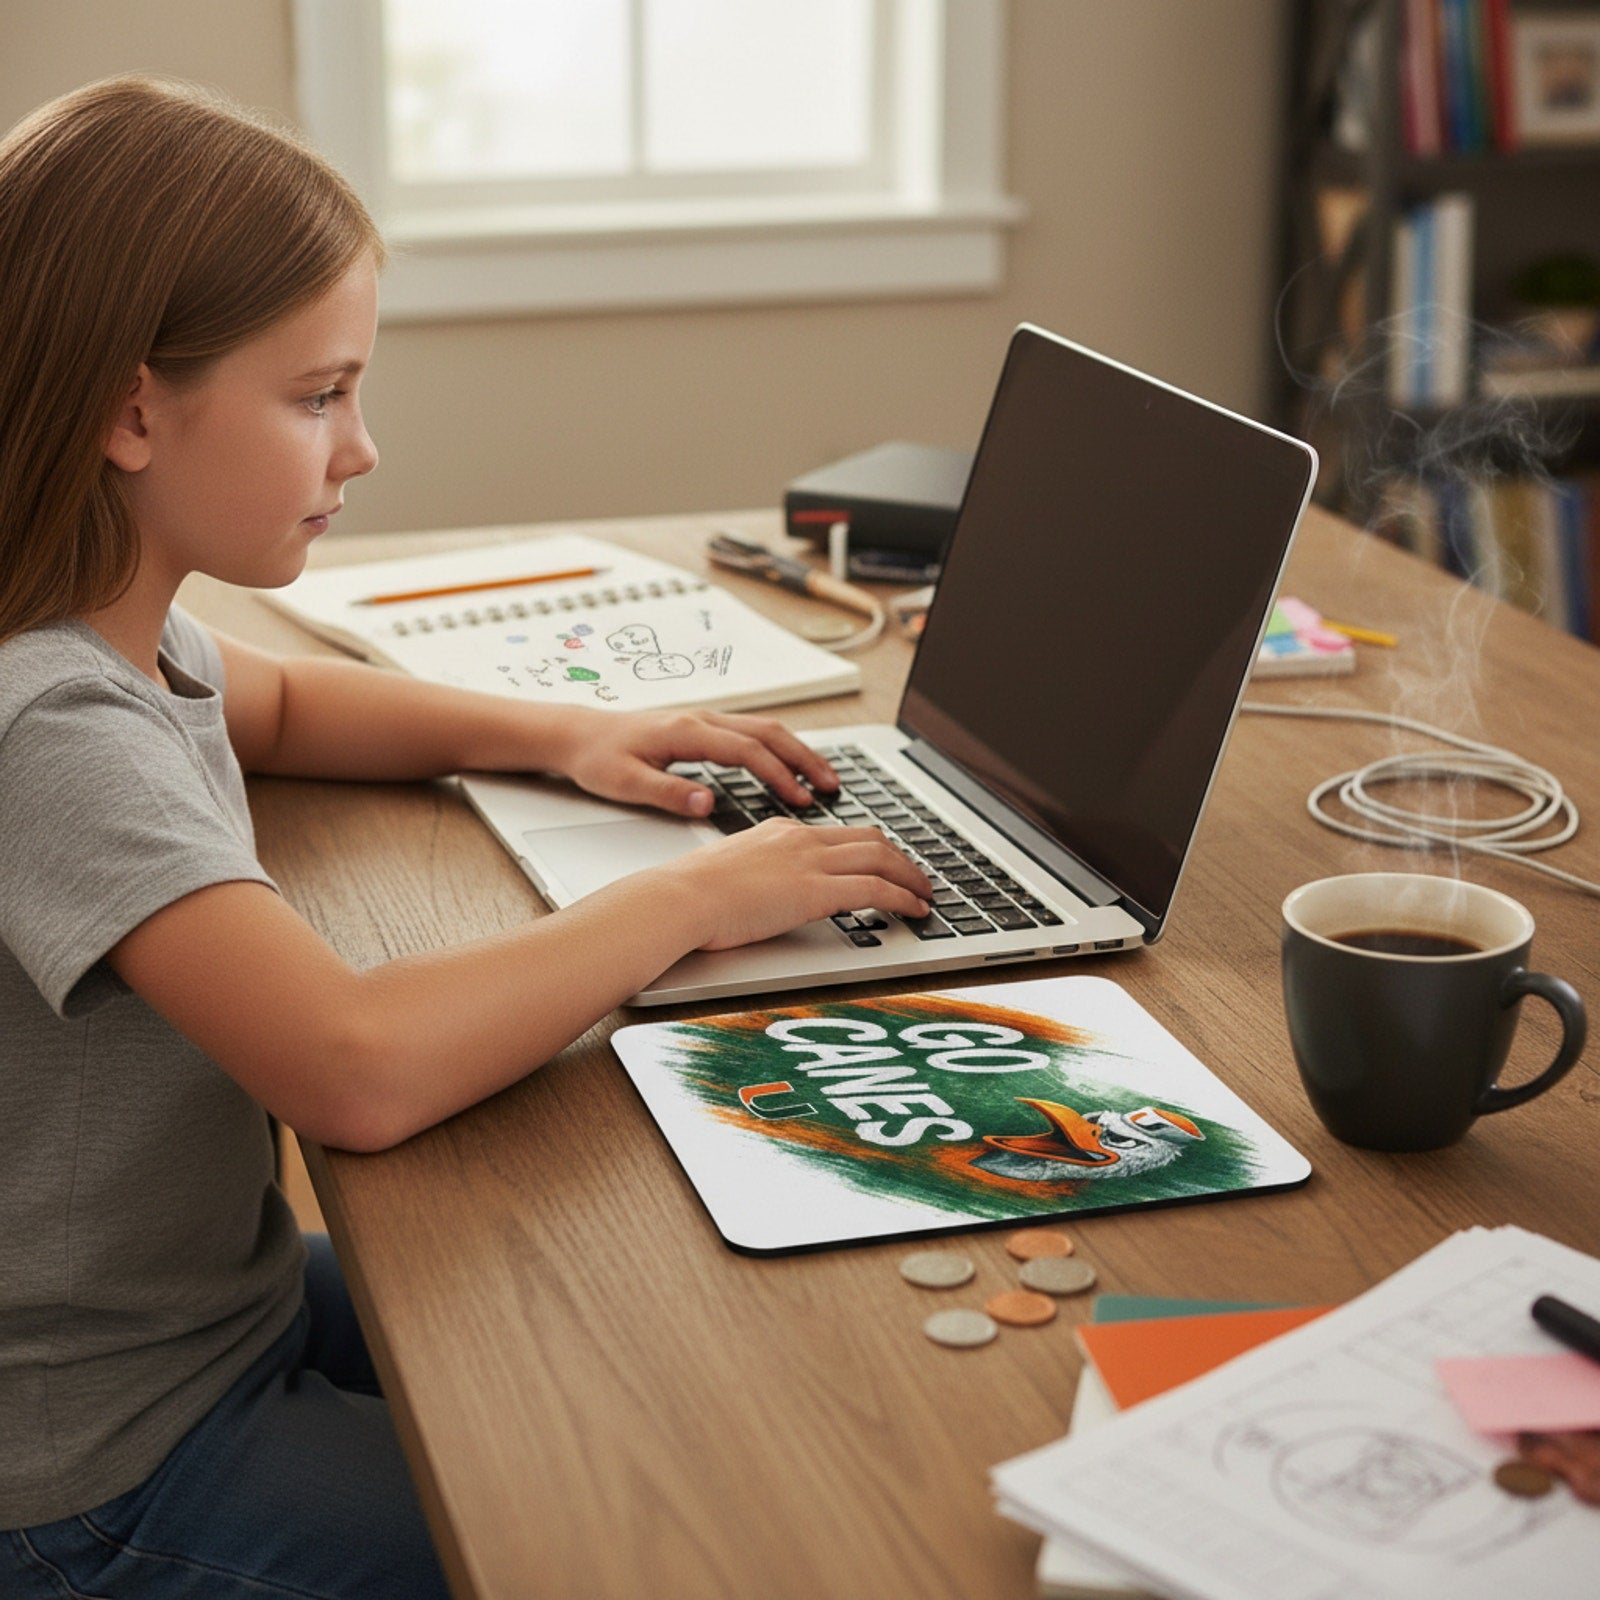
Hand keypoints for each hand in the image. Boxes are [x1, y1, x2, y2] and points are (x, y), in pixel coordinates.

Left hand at [549, 706, 838, 815]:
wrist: (576, 734)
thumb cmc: (597, 758)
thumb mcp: (626, 783)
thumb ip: (669, 793)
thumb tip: (708, 803)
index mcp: (687, 733)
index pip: (746, 751)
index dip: (778, 775)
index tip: (801, 799)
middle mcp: (701, 720)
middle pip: (768, 732)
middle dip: (804, 757)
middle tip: (832, 785)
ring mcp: (704, 720)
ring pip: (764, 728)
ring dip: (797, 751)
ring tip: (822, 778)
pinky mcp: (702, 728)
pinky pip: (751, 732)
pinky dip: (778, 748)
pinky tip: (789, 767)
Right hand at [657, 820, 932, 950]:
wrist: (677, 898)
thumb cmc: (687, 894)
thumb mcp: (726, 873)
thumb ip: (753, 877)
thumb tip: (759, 894)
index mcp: (779, 832)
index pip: (838, 834)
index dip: (869, 848)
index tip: (883, 862)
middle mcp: (800, 839)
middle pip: (870, 839)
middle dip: (900, 858)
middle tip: (916, 877)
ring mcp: (809, 862)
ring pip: (882, 858)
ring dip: (911, 877)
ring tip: (926, 895)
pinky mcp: (815, 890)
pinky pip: (876, 889)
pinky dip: (904, 897)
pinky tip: (915, 910)